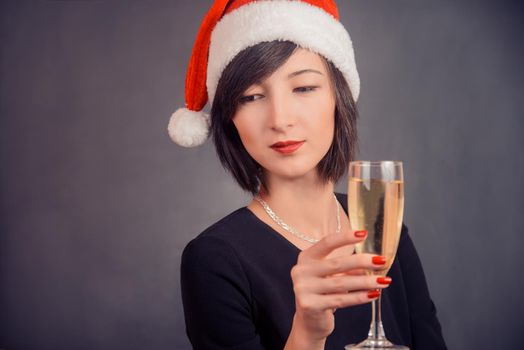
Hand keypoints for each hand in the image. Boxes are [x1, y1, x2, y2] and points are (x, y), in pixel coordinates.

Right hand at [288, 230, 391, 344]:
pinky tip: (373, 294)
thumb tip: (373, 261)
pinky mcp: (310, 305)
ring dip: (366, 281)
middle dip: (362, 261)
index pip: (327, 243)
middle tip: (381, 261)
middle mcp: (301, 271)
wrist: (309, 321)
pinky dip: (359, 297)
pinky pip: (340, 300)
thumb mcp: (332, 276)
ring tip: (383, 281)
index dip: (345, 237)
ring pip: (341, 283)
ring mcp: (303, 288)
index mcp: (306, 258)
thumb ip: (348, 267)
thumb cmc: (323, 293)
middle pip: (336, 263)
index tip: (364, 234)